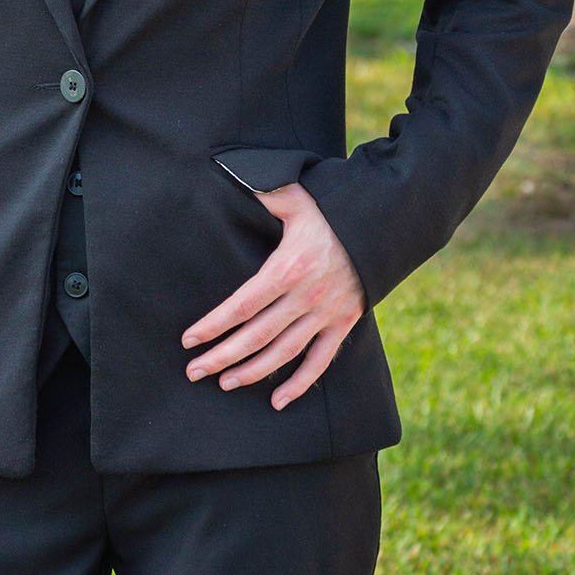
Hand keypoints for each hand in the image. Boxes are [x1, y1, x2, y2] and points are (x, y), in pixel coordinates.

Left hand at [182, 182, 365, 410]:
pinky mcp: (344, 324)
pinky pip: (320, 361)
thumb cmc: (333, 209)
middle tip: (194, 372)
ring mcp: (326, 314)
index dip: (214, 325)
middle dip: (222, 356)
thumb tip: (229, 172)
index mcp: (288, 268)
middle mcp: (306, 297)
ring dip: (253, 372)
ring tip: (225, 383)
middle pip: (257, 335)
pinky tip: (278, 402)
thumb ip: (263, 191)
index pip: (242, 305)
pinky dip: (300, 383)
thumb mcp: (297, 197)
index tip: (189, 340)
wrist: (385, 226)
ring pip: (284, 353)